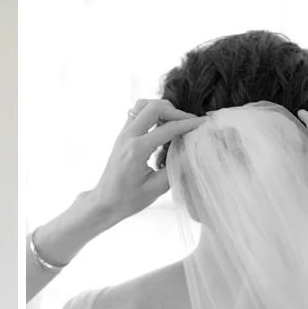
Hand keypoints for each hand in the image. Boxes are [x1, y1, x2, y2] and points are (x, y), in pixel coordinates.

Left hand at [90, 99, 205, 222]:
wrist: (104, 203)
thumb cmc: (128, 200)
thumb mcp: (157, 188)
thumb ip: (177, 167)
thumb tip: (194, 150)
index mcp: (137, 150)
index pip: (168, 128)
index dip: (188, 124)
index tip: (204, 123)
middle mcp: (128, 137)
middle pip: (154, 107)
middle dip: (175, 111)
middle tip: (190, 122)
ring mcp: (122, 134)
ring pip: (143, 105)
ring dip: (162, 109)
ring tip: (176, 122)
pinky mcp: (122, 136)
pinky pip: (137, 114)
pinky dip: (152, 113)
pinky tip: (163, 126)